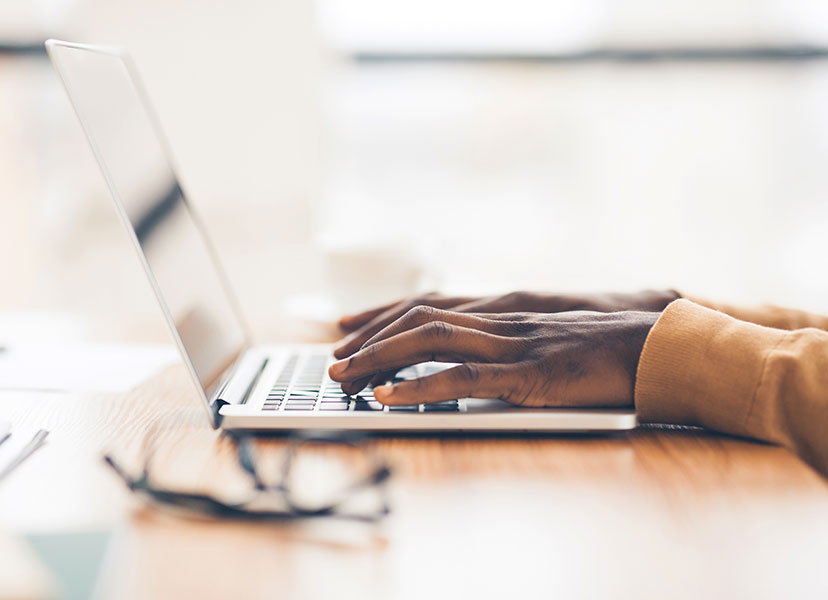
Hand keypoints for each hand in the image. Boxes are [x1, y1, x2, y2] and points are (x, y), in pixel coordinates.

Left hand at [334, 290, 677, 358]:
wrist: (664, 341)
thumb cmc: (611, 339)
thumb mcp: (552, 326)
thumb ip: (513, 329)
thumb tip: (476, 344)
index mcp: (506, 303)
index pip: (430, 301)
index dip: (383, 312)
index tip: (349, 323)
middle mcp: (502, 315)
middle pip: (419, 316)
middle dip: (370, 335)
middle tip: (334, 354)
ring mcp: (514, 343)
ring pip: (430, 340)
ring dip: (379, 356)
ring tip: (344, 373)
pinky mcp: (530, 375)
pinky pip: (463, 378)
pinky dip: (419, 386)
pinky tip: (389, 395)